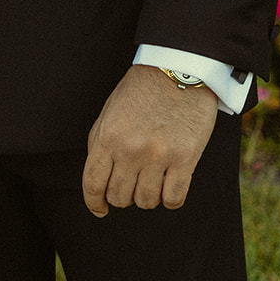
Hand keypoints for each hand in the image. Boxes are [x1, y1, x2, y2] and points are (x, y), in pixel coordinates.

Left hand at [82, 65, 217, 216]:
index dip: (94, 202)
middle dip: (121, 196)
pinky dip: (169, 199)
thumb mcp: (109, 111)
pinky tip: (168, 186)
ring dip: (146, 197)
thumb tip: (97, 177)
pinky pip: (174, 199)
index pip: (93, 183)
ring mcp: (159, 156)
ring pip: (146, 201)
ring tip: (149, 181)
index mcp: (108, 136)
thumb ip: (100, 143)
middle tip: (129, 185)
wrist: (179, 71)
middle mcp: (131, 150)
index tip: (99, 209)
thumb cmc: (141, 91)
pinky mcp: (186, 160)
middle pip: (119, 197)